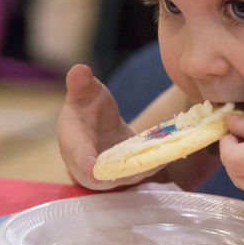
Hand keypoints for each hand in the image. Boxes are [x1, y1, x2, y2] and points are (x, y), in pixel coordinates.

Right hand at [57, 64, 160, 189]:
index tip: (94, 172)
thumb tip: (79, 69)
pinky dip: (154, 165)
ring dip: (145, 168)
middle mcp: (89, 164)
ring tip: (164, 157)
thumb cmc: (86, 107)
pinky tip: (169, 155)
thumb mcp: (83, 93)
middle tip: (148, 161)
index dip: (86, 164)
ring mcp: (109, 171)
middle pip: (106, 174)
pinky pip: (140, 171)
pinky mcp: (126, 171)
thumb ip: (80, 84)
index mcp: (74, 142)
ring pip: (126, 175)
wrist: (95, 123)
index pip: (79, 156)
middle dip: (126, 171)